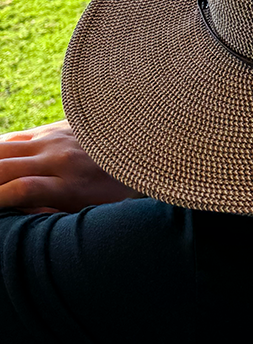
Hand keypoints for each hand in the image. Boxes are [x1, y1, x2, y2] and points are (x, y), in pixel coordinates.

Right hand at [0, 121, 141, 212]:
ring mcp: (57, 139)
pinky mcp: (56, 128)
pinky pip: (17, 137)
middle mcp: (61, 158)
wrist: (147, 148)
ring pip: (5, 147)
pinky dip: (0, 149)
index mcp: (73, 185)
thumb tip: (20, 213)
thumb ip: (54, 214)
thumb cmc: (121, 192)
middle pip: (3, 167)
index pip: (21, 190)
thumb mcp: (94, 215)